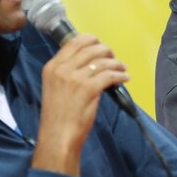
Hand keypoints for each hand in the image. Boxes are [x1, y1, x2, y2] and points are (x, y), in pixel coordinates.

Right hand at [31, 34, 129, 176]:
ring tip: (122, 68)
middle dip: (106, 50)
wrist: (57, 137)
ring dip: (116, 63)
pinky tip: (124, 78)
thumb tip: (90, 62)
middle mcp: (62, 69)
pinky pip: (110, 75)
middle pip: (91, 48)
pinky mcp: (89, 89)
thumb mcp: (54, 87)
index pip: (74, 42)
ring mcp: (76, 78)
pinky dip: (120, 75)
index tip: (100, 45)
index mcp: (52, 66)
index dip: (91, 40)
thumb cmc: (57, 116)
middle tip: (113, 57)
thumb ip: (67, 72)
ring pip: (102, 61)